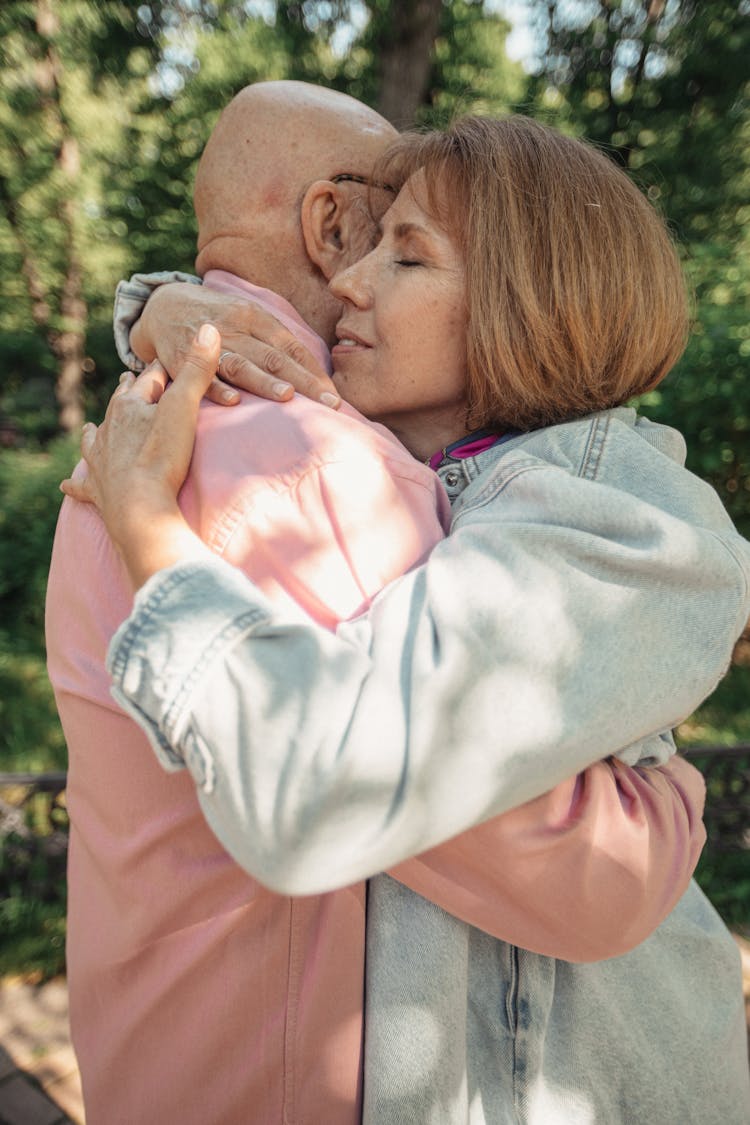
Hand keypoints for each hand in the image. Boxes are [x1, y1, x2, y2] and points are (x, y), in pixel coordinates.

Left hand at [61, 324, 217, 587]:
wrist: (140, 509)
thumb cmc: (161, 457)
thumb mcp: (184, 408)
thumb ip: (197, 369)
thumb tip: (207, 327)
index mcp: (129, 407)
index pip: (147, 381)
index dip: (158, 370)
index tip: (164, 360)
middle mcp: (109, 430)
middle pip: (118, 405)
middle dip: (126, 393)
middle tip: (127, 380)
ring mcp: (100, 461)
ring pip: (95, 440)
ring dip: (97, 432)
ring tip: (93, 426)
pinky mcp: (98, 491)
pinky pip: (83, 484)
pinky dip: (76, 482)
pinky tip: (67, 484)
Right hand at [132, 282, 340, 408]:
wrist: (163, 305)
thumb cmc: (218, 319)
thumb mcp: (248, 319)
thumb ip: (276, 342)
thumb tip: (315, 375)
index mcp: (255, 317)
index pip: (291, 346)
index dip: (314, 371)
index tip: (334, 396)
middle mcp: (235, 327)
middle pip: (274, 357)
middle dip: (303, 382)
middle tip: (328, 404)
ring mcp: (209, 343)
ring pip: (241, 364)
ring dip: (264, 381)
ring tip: (288, 396)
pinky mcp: (182, 359)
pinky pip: (202, 376)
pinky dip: (217, 388)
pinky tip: (233, 401)